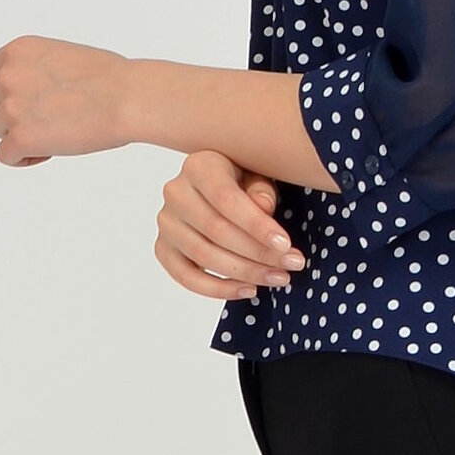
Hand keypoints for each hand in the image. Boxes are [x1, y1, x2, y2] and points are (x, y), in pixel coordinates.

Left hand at [0, 34, 129, 166]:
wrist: (128, 97)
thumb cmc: (110, 78)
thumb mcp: (63, 56)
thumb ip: (35, 70)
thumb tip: (26, 94)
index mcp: (19, 50)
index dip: (10, 90)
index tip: (31, 99)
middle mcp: (8, 76)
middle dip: (21, 113)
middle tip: (57, 115)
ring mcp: (11, 107)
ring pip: (1, 130)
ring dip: (24, 134)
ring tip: (60, 130)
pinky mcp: (19, 137)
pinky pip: (6, 156)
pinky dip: (25, 158)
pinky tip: (51, 150)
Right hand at [154, 149, 307, 299]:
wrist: (216, 183)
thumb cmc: (242, 177)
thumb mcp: (257, 173)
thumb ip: (261, 189)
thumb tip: (264, 207)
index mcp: (199, 166)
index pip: (226, 199)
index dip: (256, 225)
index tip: (285, 244)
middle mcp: (175, 192)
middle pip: (217, 231)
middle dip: (258, 253)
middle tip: (291, 264)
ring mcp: (166, 222)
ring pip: (204, 256)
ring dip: (245, 273)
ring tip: (278, 278)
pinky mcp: (163, 248)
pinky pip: (186, 277)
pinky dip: (219, 289)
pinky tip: (249, 289)